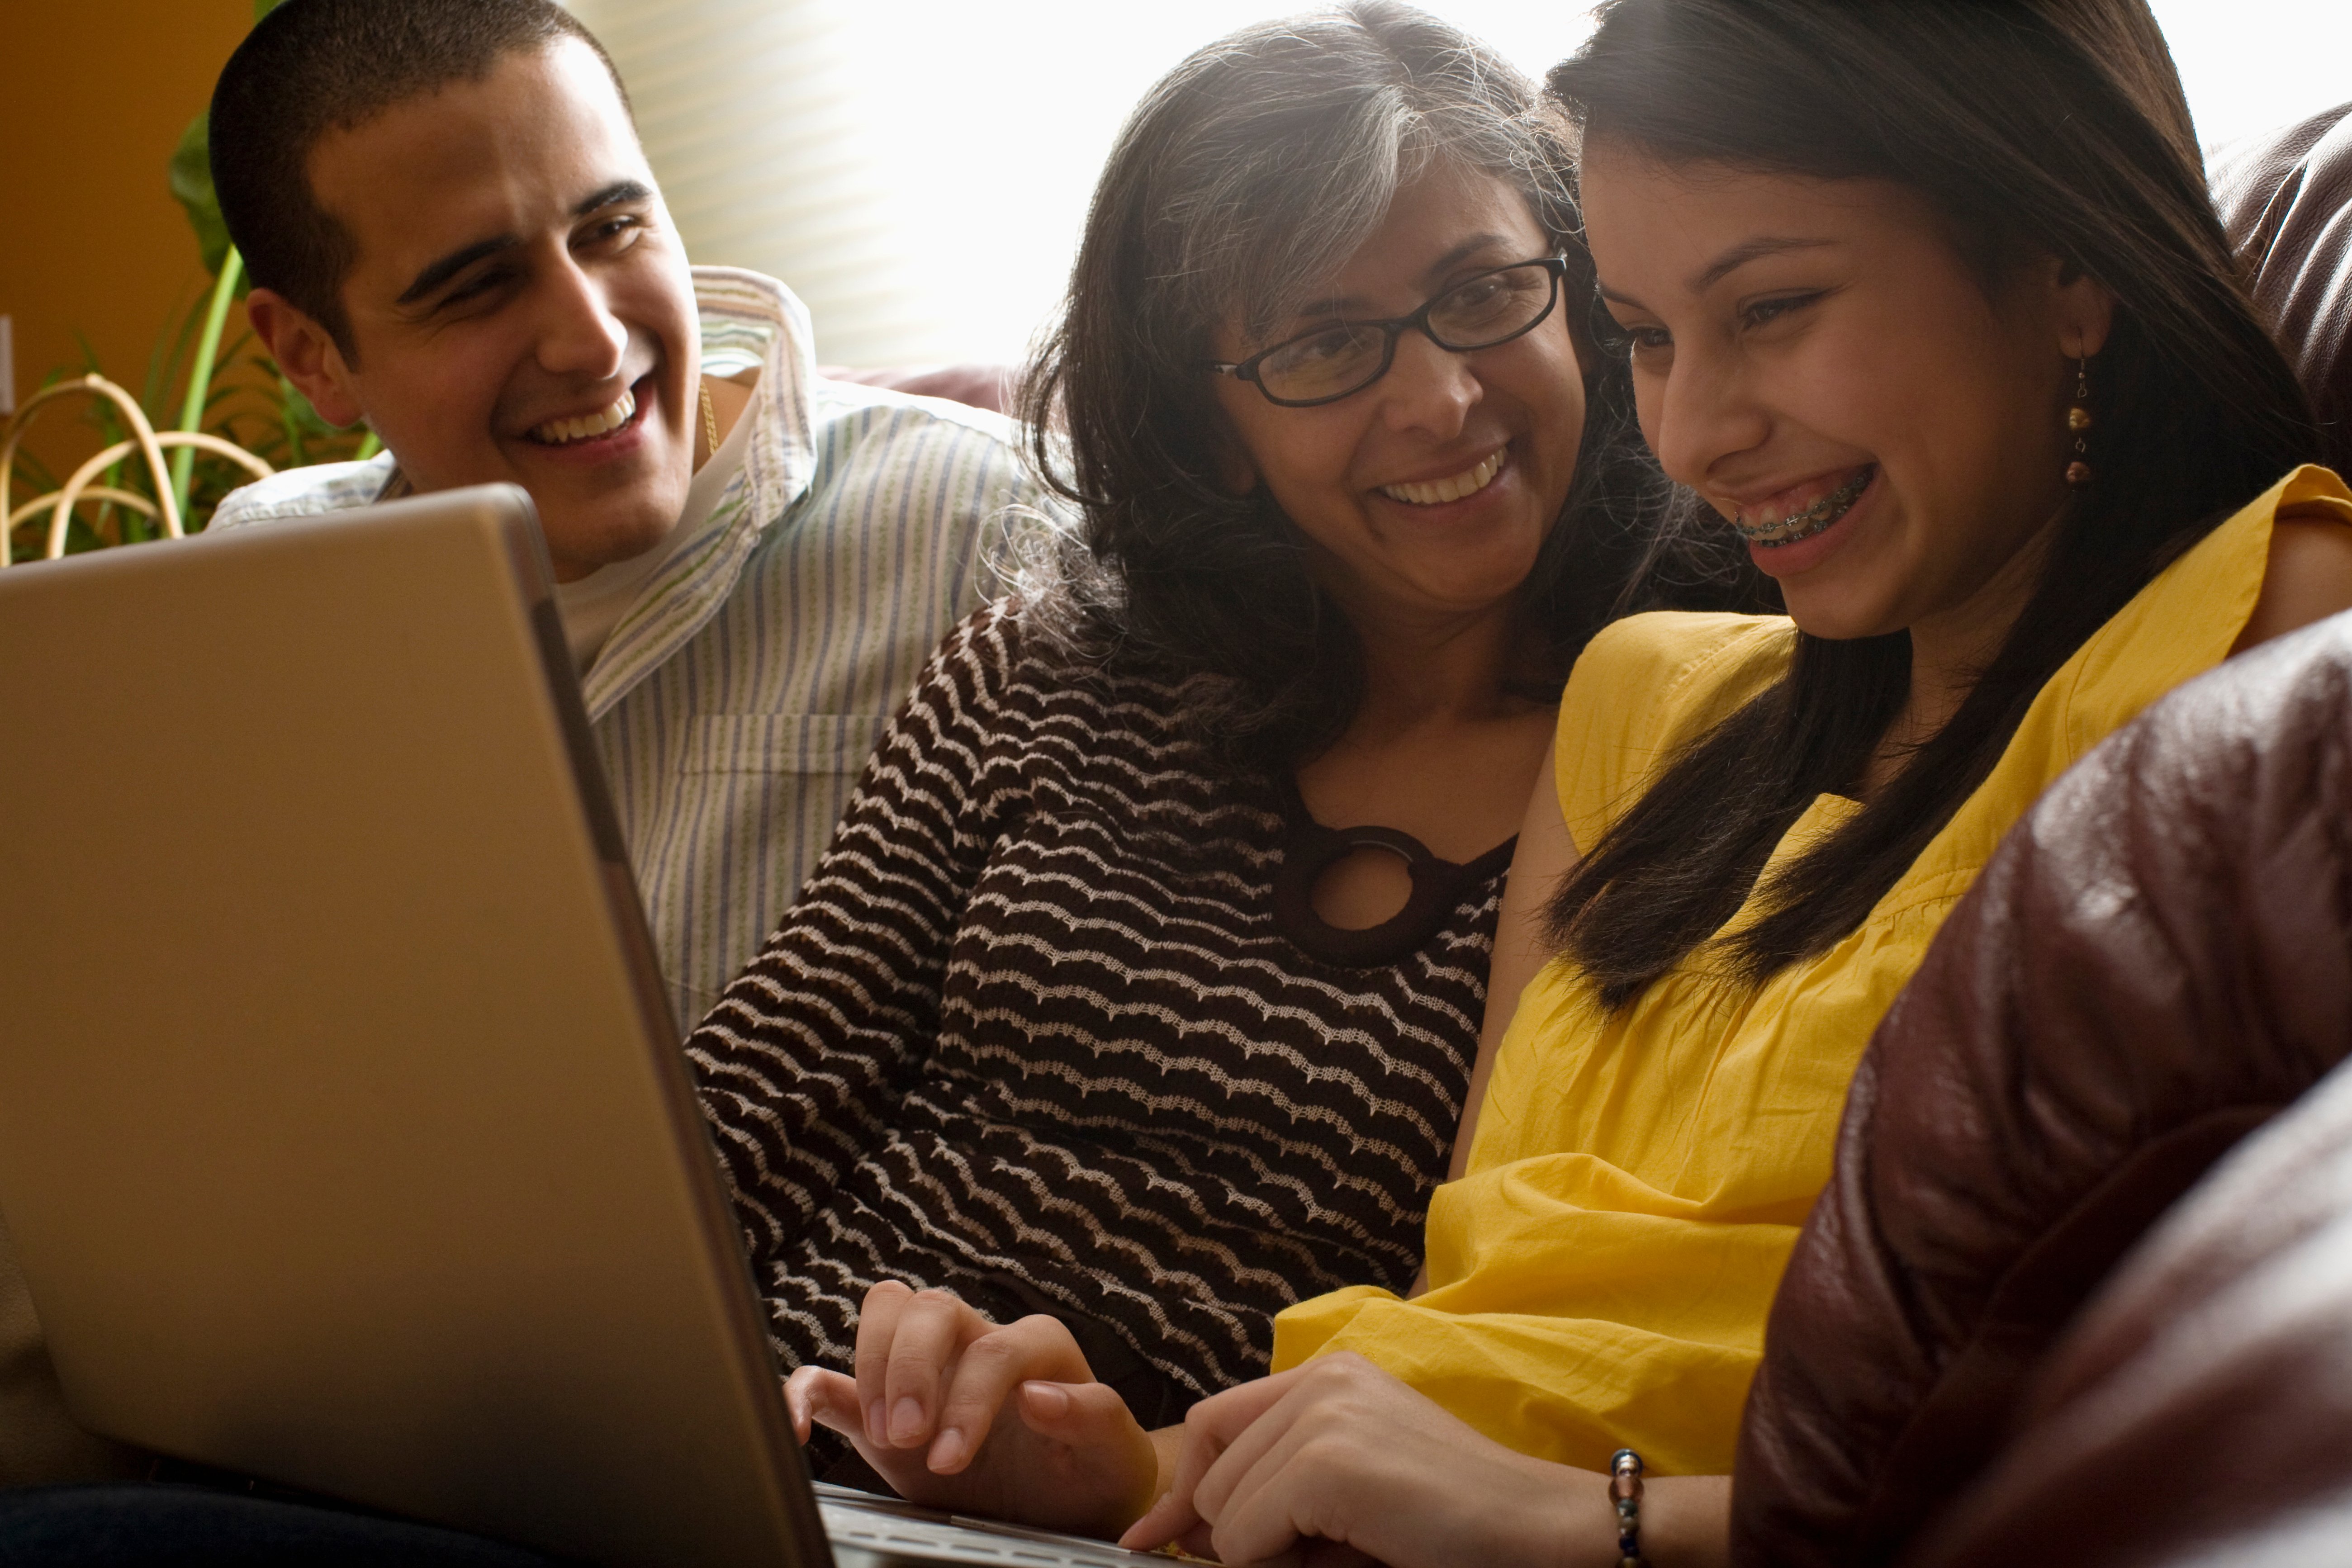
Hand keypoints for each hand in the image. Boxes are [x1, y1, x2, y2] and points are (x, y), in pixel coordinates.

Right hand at [783, 1280, 1158, 1538]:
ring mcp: (929, 1370)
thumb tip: (1038, 1393)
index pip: (991, 1348)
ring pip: (886, 1312)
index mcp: (1033, 1347)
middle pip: (929, 1306)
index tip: (953, 1457)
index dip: (967, 1399)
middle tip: (909, 1435)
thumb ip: (1092, 1415)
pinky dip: (804, 1393)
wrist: (1072, 1500)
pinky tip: (799, 1429)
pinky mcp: (886, 1407)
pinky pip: (831, 1378)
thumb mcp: (1112, 1450)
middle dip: (911, 1368)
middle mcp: (977, 1341)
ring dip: (873, 1369)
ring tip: (886, 1436)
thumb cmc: (1095, 1469)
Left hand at [1123, 1352, 1605, 1567]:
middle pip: (1211, 1464)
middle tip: (1309, 1556)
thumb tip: (1183, 1530)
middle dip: (1232, 1529)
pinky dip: (1277, 1562)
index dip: (1185, 1488)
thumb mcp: (1352, 1490)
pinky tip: (1350, 1554)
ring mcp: (1324, 1414)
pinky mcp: (1328, 1462)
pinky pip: (1246, 1535)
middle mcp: (1322, 1378)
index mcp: (1331, 1375)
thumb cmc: (1454, 1522)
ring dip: (1264, 1550)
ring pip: (1223, 1506)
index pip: (1215, 1423)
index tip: (1155, 1538)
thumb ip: (1276, 1491)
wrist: (1540, 1531)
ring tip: (1345, 1551)